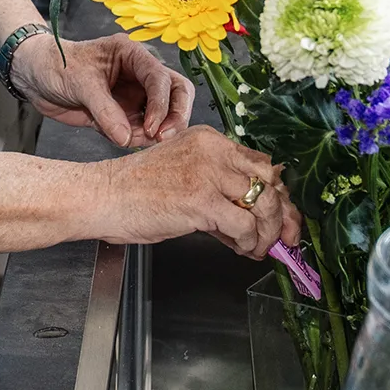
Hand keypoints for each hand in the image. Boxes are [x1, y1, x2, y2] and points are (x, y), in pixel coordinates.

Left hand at [11, 32, 192, 146]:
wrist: (34, 76)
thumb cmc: (55, 65)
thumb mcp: (79, 82)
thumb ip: (104, 110)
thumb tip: (126, 137)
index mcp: (132, 55)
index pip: (161, 78)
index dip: (161, 104)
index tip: (152, 127)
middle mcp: (139, 75)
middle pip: (176, 93)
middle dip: (175, 116)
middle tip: (163, 138)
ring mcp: (133, 96)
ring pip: (163, 114)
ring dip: (157, 131)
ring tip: (135, 140)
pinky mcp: (123, 115)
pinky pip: (142, 130)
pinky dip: (140, 139)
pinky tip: (125, 141)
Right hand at [95, 126, 301, 260]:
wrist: (103, 197)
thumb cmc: (134, 191)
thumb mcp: (183, 177)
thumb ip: (218, 190)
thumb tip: (252, 219)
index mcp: (209, 140)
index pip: (260, 163)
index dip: (279, 192)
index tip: (285, 215)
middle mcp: (213, 150)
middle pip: (269, 180)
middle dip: (283, 213)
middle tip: (286, 237)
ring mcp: (208, 174)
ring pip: (263, 204)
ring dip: (267, 233)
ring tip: (258, 248)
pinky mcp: (201, 200)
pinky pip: (245, 226)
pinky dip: (249, 243)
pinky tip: (242, 250)